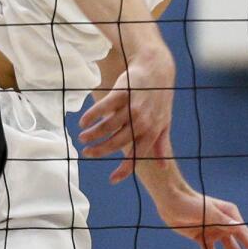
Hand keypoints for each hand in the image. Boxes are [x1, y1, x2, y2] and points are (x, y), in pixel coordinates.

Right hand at [78, 45, 174, 182]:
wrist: (157, 69)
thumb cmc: (160, 98)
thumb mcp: (164, 122)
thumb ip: (161, 144)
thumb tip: (163, 168)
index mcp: (152, 132)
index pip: (137, 156)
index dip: (124, 170)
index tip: (112, 180)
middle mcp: (142, 122)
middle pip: (116, 142)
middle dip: (99, 150)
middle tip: (87, 152)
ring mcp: (132, 107)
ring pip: (107, 127)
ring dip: (92, 134)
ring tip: (82, 137)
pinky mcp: (122, 92)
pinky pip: (103, 108)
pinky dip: (91, 116)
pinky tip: (83, 121)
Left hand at [155, 189, 247, 248]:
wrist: (170, 200)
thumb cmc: (191, 202)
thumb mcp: (209, 212)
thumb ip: (224, 222)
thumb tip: (241, 228)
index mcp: (230, 214)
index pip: (245, 234)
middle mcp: (225, 222)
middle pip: (243, 243)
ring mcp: (214, 230)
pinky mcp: (202, 236)